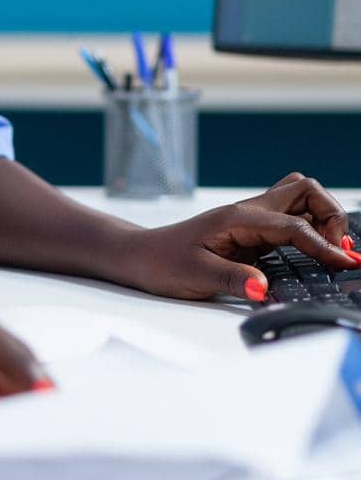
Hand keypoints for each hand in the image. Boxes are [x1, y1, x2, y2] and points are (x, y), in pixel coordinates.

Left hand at [124, 173, 357, 300]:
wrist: (140, 256)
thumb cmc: (162, 262)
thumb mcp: (196, 276)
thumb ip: (233, 280)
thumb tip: (263, 288)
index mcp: (238, 218)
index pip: (294, 224)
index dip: (323, 244)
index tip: (344, 263)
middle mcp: (248, 212)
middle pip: (305, 190)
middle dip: (330, 214)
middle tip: (338, 250)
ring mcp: (252, 220)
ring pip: (300, 199)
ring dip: (323, 217)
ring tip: (334, 250)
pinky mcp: (252, 233)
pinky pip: (291, 220)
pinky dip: (311, 229)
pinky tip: (317, 252)